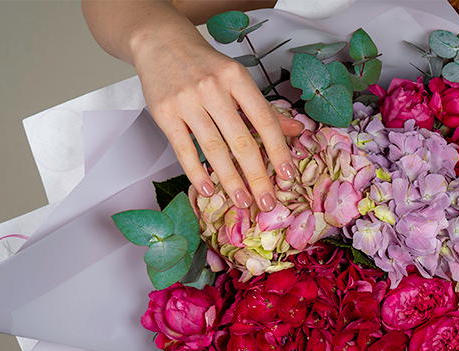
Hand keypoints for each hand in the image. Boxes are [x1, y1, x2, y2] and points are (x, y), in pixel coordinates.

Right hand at [134, 31, 302, 209]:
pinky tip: (208, 188)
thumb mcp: (238, 80)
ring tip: (242, 201)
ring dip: (230, 180)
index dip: (278, 151)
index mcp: (237, 79)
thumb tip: (298, 131)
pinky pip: (183, 149)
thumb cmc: (205, 65)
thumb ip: (266, 109)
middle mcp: (213, 89)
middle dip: (256, 176)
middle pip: (241, 141)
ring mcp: (187, 101)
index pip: (264, 121)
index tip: (287, 176)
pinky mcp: (164, 114)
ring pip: (213, 149)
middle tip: (266, 201)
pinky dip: (196, 172)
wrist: (160, 42)